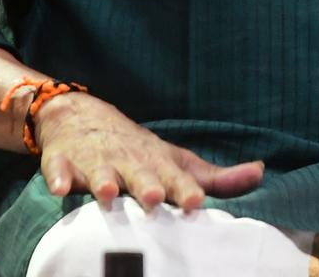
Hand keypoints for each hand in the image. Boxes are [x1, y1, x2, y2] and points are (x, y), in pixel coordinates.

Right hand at [34, 90, 263, 210]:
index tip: (197, 203)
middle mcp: (129, 159)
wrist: (83, 115)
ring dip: (105, 180)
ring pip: (100, 170)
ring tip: (110, 193)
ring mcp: (95, 158)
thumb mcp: (177, 161)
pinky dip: (57, 177)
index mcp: (157, 162)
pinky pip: (58, 169)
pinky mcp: (63, 160)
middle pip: (140, 172)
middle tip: (155, 198)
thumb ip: (216, 177)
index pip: (176, 177)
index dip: (186, 189)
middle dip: (147, 184)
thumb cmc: (139, 151)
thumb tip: (261, 173)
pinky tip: (58, 188)